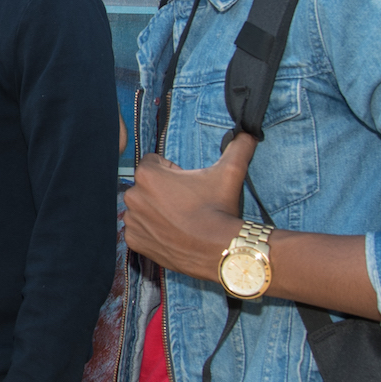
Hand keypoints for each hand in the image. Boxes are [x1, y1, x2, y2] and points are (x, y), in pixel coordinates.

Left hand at [123, 131, 256, 278]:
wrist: (219, 249)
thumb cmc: (219, 209)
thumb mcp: (230, 172)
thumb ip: (237, 147)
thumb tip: (249, 132)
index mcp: (147, 174)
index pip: (153, 162)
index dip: (172, 171)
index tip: (187, 184)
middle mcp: (133, 195)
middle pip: (146, 186)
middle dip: (162, 191)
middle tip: (185, 203)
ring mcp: (131, 220)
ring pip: (142, 208)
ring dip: (155, 210)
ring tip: (180, 219)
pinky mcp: (134, 240)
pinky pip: (139, 230)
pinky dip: (152, 231)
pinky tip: (171, 234)